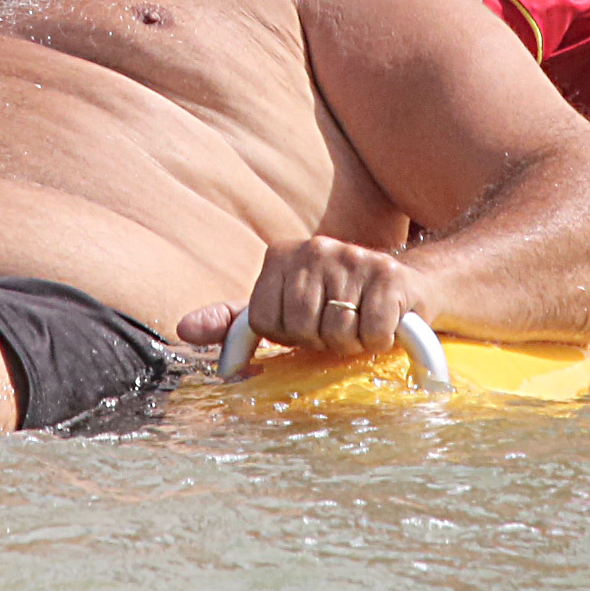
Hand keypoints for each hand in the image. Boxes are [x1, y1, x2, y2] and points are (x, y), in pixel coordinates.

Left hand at [176, 236, 423, 357]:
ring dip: (353, 343)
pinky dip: (380, 340)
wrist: (407, 285)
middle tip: (336, 327)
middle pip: (301, 328)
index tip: (306, 325)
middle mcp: (314, 248)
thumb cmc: (335, 304)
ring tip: (359, 323)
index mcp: (281, 255)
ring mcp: (353, 257)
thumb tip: (183, 329)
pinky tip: (384, 322)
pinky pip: (373, 332)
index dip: (287, 336)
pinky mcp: (389, 275)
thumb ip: (234, 321)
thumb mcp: (282, 309)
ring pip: (337, 334)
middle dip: (321, 341)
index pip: (264, 322)